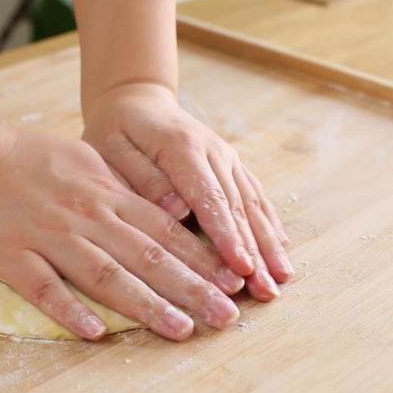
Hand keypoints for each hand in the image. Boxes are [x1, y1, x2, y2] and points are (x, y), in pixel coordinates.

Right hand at [0, 122, 244, 340]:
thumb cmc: (27, 158)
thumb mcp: (84, 160)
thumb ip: (121, 188)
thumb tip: (161, 211)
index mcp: (105, 194)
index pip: (163, 230)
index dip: (201, 257)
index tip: (232, 280)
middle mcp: (85, 216)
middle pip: (146, 257)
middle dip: (191, 287)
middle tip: (226, 315)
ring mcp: (48, 237)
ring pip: (104, 275)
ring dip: (146, 304)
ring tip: (180, 329)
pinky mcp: (11, 256)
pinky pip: (43, 287)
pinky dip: (69, 309)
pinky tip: (94, 332)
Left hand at [81, 83, 291, 300]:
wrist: (135, 103)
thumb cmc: (116, 132)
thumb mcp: (111, 149)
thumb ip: (142, 178)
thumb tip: (177, 210)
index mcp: (181, 147)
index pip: (209, 197)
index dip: (226, 235)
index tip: (240, 267)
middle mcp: (212, 151)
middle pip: (238, 206)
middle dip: (255, 250)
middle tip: (267, 290)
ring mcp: (226, 157)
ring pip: (252, 204)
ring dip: (269, 243)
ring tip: (281, 279)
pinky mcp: (231, 165)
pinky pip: (254, 196)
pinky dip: (269, 225)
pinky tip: (282, 251)